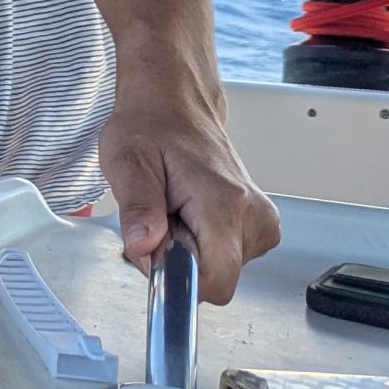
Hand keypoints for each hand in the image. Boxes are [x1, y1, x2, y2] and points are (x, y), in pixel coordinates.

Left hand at [99, 93, 280, 303]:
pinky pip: (227, 257)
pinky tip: (190, 212)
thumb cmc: (150, 128)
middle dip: (181, 261)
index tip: (157, 256)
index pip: (218, 280)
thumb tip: (144, 247)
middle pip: (216, 277)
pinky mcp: (260, 224)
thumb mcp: (126, 162)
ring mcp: (261, 221)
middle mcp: (253, 215)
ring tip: (175, 208)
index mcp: (224, 202)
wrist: (176, 106)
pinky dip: (203, 243)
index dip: (181, 281)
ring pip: (221, 269)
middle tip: (161, 218)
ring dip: (190, 249)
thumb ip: (137, 208)